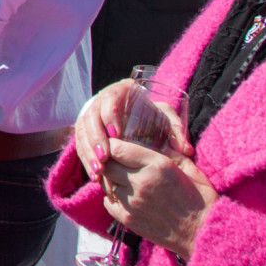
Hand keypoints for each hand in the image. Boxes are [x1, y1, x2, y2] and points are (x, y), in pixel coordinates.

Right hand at [71, 79, 195, 181]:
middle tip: (105, 158)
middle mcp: (101, 100)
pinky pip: (79, 144)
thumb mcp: (165, 118)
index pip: (110, 99)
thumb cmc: (153, 116)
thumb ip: (176, 130)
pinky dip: (85, 160)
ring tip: (99, 172)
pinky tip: (95, 175)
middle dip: (96, 139)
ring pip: (82, 132)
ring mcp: (89, 114)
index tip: (116, 135)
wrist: (136, 115)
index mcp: (121, 90)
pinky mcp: (83, 130)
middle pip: (91, 117)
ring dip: (88, 152)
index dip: (110, 116)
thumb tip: (186, 150)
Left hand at [99, 140, 219, 260]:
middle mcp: (140, 181)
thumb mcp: (189, 168)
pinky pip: (108, 202)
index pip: (116, 148)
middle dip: (109, 162)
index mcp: (157, 164)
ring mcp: (132, 202)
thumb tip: (155, 140)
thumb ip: (169, 152)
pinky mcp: (128, 220)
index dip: (113, 145)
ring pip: (106, 184)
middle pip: (106, 165)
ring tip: (125, 181)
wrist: (203, 233)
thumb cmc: (201, 199)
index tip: (117, 146)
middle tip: (118, 163)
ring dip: (112, 181)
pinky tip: (127, 197)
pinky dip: (113, 198)